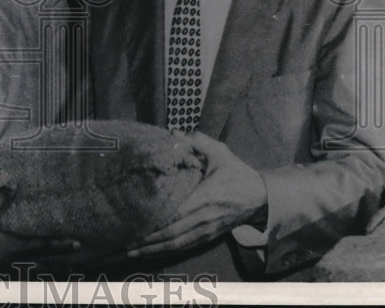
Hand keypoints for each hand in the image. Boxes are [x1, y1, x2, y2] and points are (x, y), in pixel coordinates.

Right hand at [0, 186, 79, 277]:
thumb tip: (12, 187)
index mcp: (16, 248)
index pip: (44, 245)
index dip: (62, 244)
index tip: (78, 243)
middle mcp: (18, 262)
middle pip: (46, 262)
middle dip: (62, 259)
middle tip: (77, 255)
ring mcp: (11, 271)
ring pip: (38, 270)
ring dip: (51, 266)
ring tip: (63, 263)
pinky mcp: (4, 275)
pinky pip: (26, 274)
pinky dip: (37, 271)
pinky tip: (36, 267)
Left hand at [128, 131, 267, 258]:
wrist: (261, 197)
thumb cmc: (237, 173)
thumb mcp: (220, 153)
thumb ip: (197, 142)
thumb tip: (173, 132)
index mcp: (204, 198)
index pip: (175, 213)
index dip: (154, 222)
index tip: (134, 224)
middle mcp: (203, 219)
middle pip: (171, 235)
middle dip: (146, 241)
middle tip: (124, 244)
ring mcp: (206, 231)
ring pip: (176, 245)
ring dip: (153, 251)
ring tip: (131, 252)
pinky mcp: (208, 237)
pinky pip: (184, 247)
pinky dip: (165, 252)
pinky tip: (150, 253)